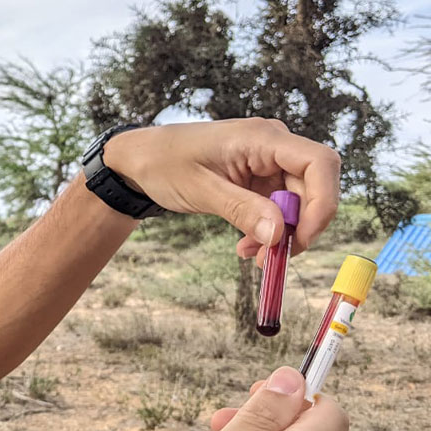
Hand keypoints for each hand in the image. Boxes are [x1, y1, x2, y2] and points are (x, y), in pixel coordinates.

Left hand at [102, 118, 339, 262]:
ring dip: (280, 233)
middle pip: (313, 188)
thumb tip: (278, 234)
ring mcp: (267, 163)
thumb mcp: (200, 190)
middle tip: (271, 258)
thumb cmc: (163, 163)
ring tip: (249, 254)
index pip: (319, 163)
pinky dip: (268, 229)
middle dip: (298, 227)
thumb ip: (241, 210)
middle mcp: (272, 146)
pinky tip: (245, 245)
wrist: (140, 160)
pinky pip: (278, 208)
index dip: (322, 202)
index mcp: (262, 138)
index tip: (302, 238)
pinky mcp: (259, 179)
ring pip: (297, 203)